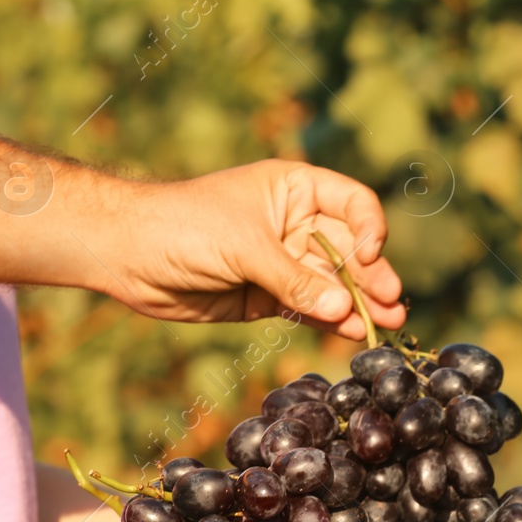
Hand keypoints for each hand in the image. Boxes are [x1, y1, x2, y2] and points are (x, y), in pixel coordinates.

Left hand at [108, 159, 406, 340]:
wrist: (129, 254)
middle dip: (372, 277)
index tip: (371, 254)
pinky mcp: (270, 296)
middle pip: (350, 250)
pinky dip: (332, 321)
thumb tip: (343, 309)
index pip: (353, 203)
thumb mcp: (245, 247)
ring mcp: (285, 261)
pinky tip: (353, 333)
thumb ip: (294, 280)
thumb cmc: (185, 227)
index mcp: (296, 189)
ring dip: (360, 304)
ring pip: (334, 284)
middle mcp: (297, 224)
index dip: (369, 228)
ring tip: (389, 325)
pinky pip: (311, 308)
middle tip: (393, 304)